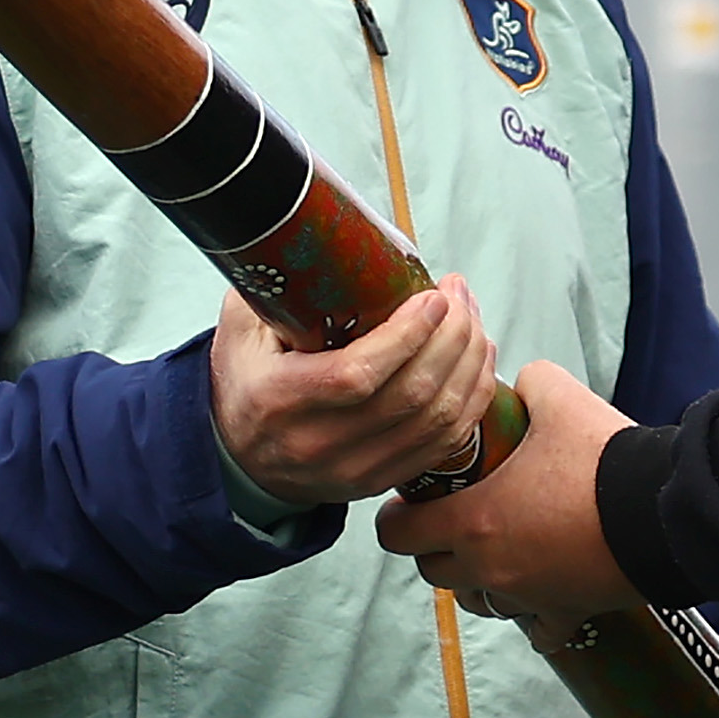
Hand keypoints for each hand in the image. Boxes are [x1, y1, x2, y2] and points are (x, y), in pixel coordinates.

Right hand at [212, 276, 496, 503]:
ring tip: (472, 318)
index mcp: (278, 401)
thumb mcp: (241, 332)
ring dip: (469, 363)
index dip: (406, 335)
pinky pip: (446, 443)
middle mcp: (317, 443)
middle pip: (409, 396)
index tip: (432, 296)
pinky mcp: (382, 480)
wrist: (240, 459)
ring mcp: (354, 469)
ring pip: (437, 420)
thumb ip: (272, 289)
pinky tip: (478, 359)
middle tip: (458, 295)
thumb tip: (318, 238)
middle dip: (451, 337)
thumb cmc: (247, 382)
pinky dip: (473, 398)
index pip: (356, 374)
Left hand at [377, 360, 637, 620]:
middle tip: (454, 518)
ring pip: (479, 602)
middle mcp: (490, 567)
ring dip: (478, 580)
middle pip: (433, 573)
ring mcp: (527, 596)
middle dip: (435, 547)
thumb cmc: (603, 457)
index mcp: (473, 520)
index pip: (399, 534)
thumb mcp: (559, 398)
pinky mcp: (567, 613)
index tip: (409, 502)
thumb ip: (528, 384)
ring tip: (498, 552)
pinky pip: (536, 630)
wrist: (663, 510)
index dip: (397, 516)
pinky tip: (540, 594)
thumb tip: (520, 384)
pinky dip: (532, 615)